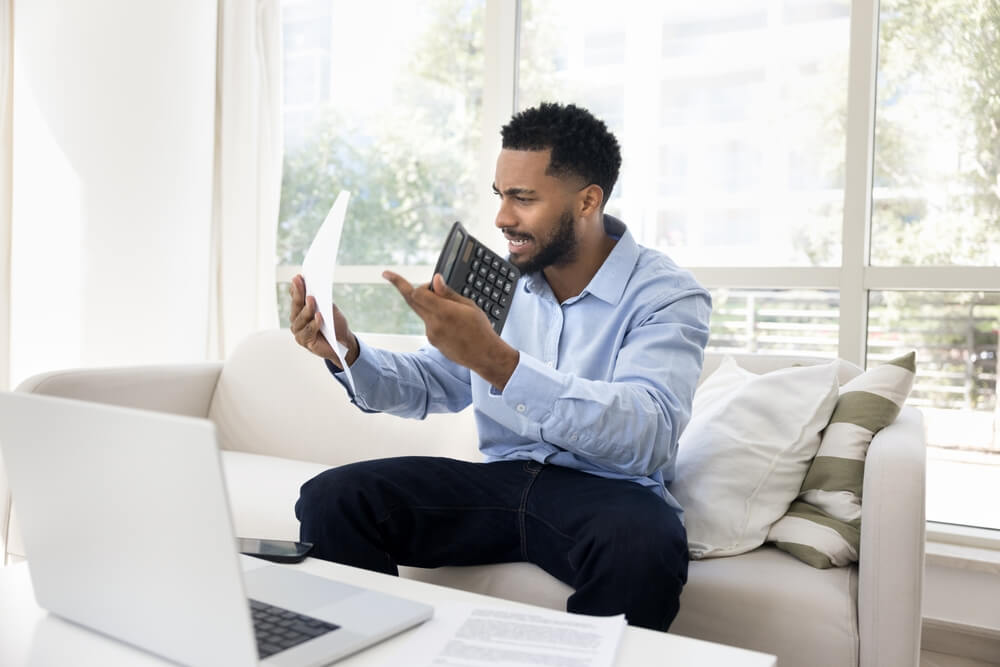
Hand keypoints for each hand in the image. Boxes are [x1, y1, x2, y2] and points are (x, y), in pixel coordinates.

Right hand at [289, 274, 358, 368]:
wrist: (342, 342)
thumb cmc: (335, 324)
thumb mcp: (330, 309)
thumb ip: (322, 301)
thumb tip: (316, 290)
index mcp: (301, 309)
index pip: (296, 296)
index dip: (297, 286)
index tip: (298, 277)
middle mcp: (297, 319)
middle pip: (296, 305)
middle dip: (299, 293)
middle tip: (300, 282)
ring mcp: (299, 330)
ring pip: (300, 318)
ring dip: (307, 308)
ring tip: (312, 299)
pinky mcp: (304, 341)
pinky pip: (307, 331)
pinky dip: (314, 323)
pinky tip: (319, 317)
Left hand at [383, 272, 518, 389]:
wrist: (484, 356)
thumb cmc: (480, 329)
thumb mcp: (469, 305)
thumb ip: (448, 293)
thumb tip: (435, 280)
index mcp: (444, 312)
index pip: (417, 293)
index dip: (414, 284)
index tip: (394, 276)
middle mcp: (433, 324)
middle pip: (412, 301)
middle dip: (402, 287)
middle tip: (390, 275)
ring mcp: (431, 334)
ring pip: (422, 312)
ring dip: (429, 304)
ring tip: (452, 308)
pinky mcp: (432, 341)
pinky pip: (429, 323)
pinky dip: (435, 317)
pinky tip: (453, 323)